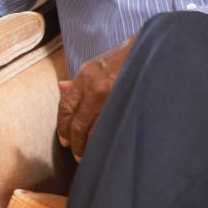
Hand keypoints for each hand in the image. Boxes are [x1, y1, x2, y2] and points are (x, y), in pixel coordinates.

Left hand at [56, 33, 135, 161]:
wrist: (145, 51)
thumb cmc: (119, 58)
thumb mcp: (93, 65)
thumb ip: (77, 80)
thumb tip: (62, 87)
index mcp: (84, 77)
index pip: (66, 106)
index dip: (62, 125)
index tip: (63, 139)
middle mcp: (95, 89)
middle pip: (79, 123)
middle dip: (75, 141)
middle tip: (75, 153)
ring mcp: (112, 98)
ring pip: (95, 130)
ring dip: (90, 145)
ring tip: (89, 156)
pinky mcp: (127, 105)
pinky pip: (112, 127)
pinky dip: (107, 140)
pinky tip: (106, 147)